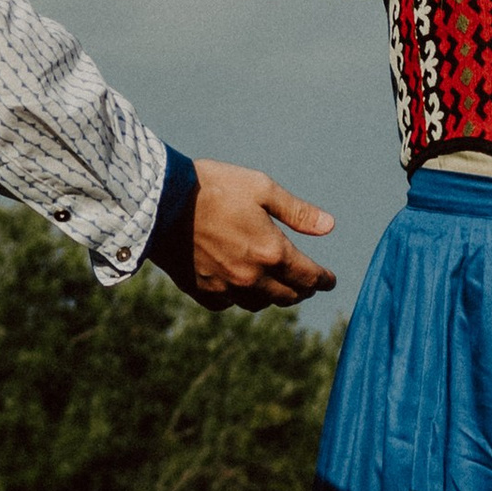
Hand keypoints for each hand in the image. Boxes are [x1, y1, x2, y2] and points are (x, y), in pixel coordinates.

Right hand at [158, 159, 335, 312]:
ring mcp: (225, 288)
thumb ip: (297, 212)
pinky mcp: (202, 292)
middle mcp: (251, 278)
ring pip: (260, 304)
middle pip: (287, 295)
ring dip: (274, 296)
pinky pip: (230, 304)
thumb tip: (329, 226)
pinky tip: (241, 285)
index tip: (329, 280)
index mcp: (271, 252)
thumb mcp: (261, 188)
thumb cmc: (215, 186)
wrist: (161, 201)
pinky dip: (241, 297)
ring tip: (278, 285)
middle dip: (302, 289)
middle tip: (307, 282)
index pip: (308, 277)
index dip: (323, 280)